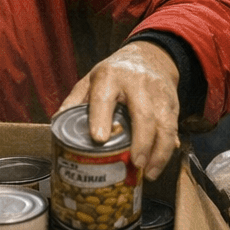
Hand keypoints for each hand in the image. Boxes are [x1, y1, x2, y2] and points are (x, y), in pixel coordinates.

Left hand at [60, 39, 180, 181]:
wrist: (150, 57)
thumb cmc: (115, 74)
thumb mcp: (90, 80)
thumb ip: (75, 101)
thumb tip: (56, 125)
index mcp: (110, 77)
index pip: (104, 97)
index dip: (101, 117)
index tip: (98, 138)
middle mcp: (137, 84)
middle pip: (143, 114)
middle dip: (141, 141)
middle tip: (135, 164)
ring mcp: (158, 94)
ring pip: (164, 124)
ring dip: (159, 151)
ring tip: (149, 173)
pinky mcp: (173, 104)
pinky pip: (173, 128)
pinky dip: (167, 149)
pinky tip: (158, 164)